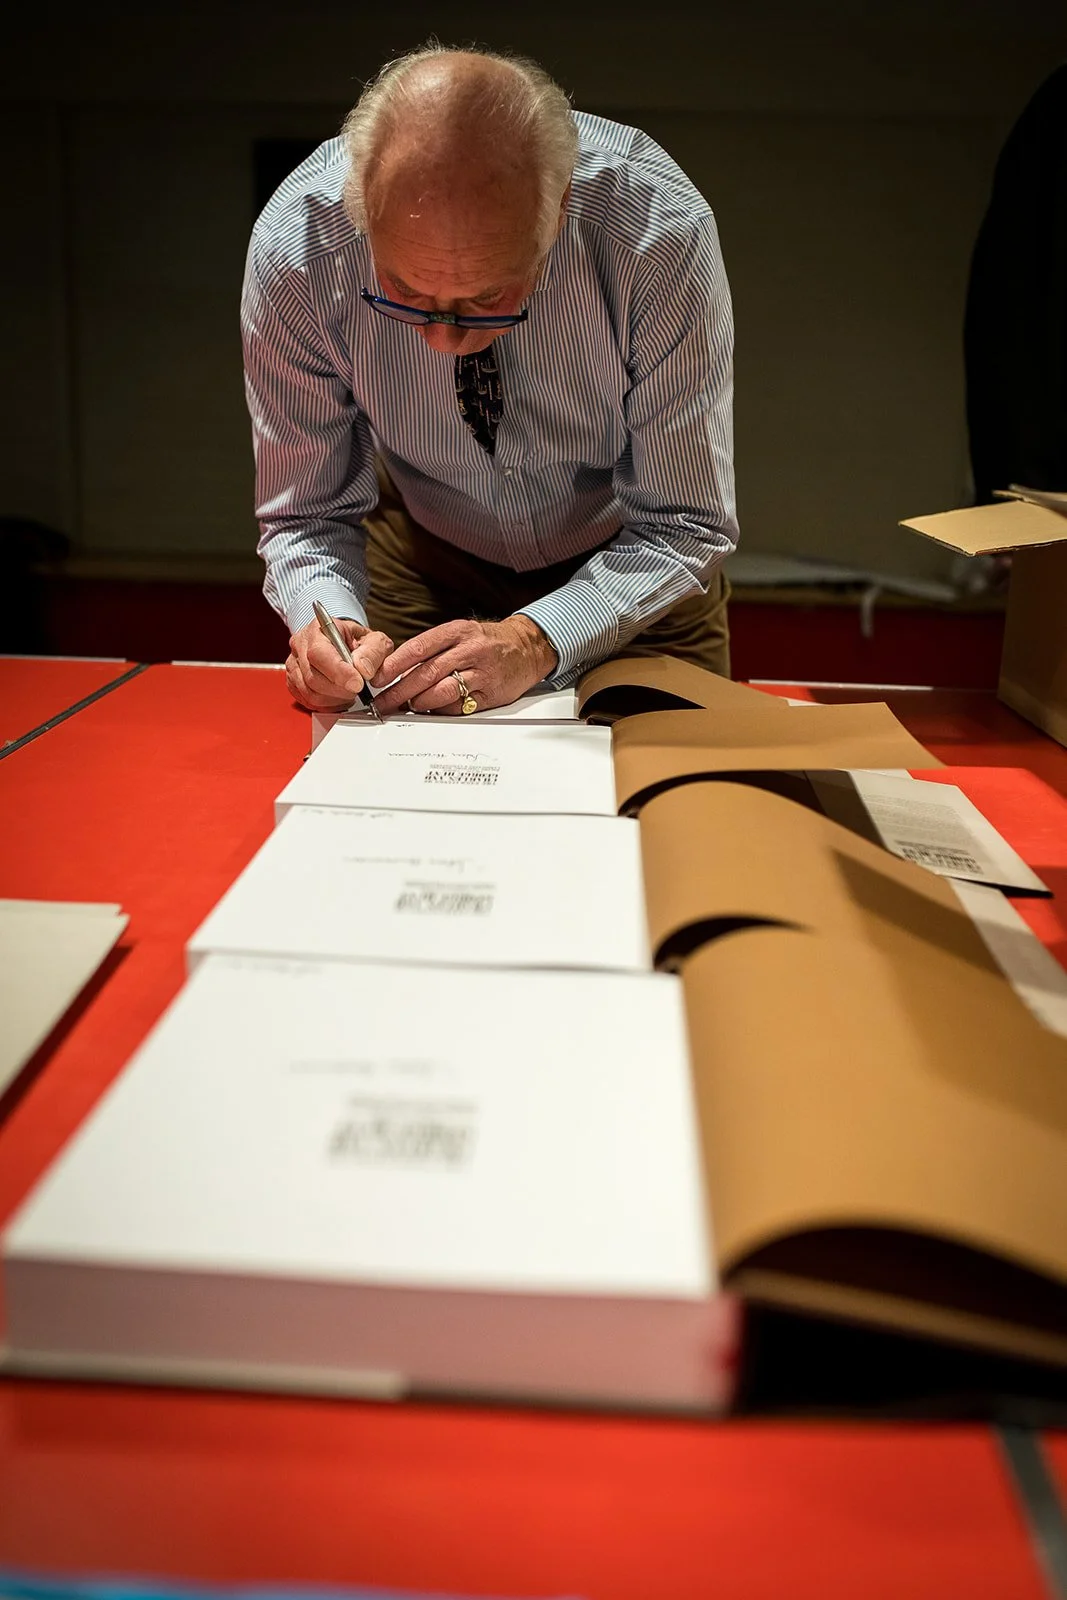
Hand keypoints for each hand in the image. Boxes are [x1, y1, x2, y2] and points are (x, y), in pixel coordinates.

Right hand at [286, 616, 393, 709]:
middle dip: (340, 689)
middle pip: (313, 677)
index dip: (338, 672)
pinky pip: (306, 700)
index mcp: (319, 629)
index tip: (358, 684)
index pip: (320, 653)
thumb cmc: (357, 641)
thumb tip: (363, 670)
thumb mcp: (375, 640)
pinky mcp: (292, 681)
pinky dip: (326, 704)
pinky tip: (339, 697)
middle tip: (357, 689)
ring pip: (309, 692)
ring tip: (349, 692)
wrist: (344, 643)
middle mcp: (301, 645)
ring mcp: (293, 664)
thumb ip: (373, 652)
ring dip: (334, 699)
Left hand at [371, 616, 558, 714]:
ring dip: (421, 702)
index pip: (418, 648)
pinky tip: (433, 710)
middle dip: (400, 691)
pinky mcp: (491, 693)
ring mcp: (482, 672)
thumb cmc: (488, 642)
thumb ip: (432, 650)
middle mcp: (469, 650)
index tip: (378, 678)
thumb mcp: (460, 634)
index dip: (394, 665)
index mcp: (457, 632)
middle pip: (426, 673)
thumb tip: (399, 671)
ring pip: (443, 690)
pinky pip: (461, 706)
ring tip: (409, 706)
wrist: (527, 647)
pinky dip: (442, 710)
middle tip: (384, 702)